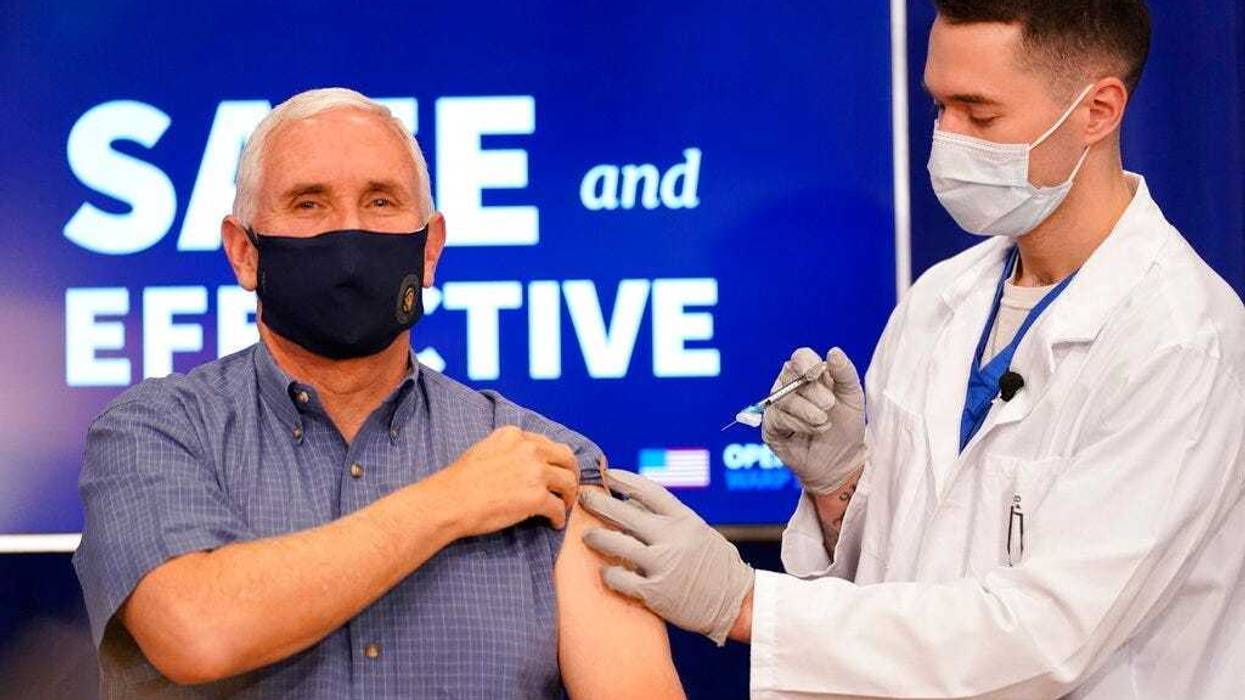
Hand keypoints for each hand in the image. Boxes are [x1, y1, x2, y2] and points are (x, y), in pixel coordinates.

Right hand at [431, 426, 578, 536]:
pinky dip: (559, 517)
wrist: (450, 501)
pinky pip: (559, 507)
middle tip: (567, 490)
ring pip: (569, 482)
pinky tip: (553, 523)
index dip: (556, 461)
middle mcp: (529, 449)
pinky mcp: (537, 497)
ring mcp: (535, 472)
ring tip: (563, 507)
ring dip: (569, 497)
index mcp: (516, 436)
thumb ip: (509, 449)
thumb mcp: (485, 449)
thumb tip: (525, 460)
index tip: (556, 472)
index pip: (549, 444)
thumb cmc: (461, 481)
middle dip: (571, 475)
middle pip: (567, 459)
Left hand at [579, 470, 753, 645]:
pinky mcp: (654, 592)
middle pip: (624, 513)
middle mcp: (672, 538)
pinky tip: (605, 573)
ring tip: (587, 537)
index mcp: (685, 519)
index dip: (625, 480)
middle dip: (598, 503)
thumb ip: (669, 517)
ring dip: (596, 538)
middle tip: (583, 498)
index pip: (648, 490)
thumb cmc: (716, 566)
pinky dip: (608, 574)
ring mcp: (662, 564)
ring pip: (616, 544)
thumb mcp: (699, 531)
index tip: (608, 474)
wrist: (737, 603)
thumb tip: (633, 501)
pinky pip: (619, 578)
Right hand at [762, 347, 866, 494]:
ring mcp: (777, 406)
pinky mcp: (770, 426)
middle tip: (830, 405)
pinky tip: (813, 431)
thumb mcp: (853, 397)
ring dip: (808, 412)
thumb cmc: (846, 426)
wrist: (841, 460)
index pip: (800, 357)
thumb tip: (833, 351)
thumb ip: (845, 373)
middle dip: (812, 392)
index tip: (816, 373)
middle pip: (789, 375)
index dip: (805, 363)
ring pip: (783, 398)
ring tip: (824, 422)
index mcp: (810, 374)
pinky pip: (777, 418)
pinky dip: (798, 425)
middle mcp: (789, 386)